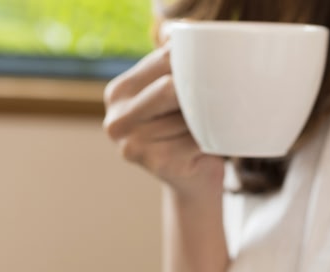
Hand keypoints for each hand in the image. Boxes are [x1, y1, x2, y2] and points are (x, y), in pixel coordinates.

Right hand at [103, 45, 224, 199]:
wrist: (193, 182)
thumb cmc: (186, 129)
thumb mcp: (175, 93)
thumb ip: (174, 65)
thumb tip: (183, 31)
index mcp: (117, 92)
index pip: (165, 59)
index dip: (194, 63)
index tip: (211, 71)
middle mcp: (116, 119)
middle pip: (172, 87)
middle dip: (199, 93)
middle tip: (214, 103)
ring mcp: (132, 144)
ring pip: (188, 114)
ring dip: (207, 119)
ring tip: (204, 130)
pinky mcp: (155, 163)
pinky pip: (197, 138)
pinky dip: (211, 140)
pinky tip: (206, 147)